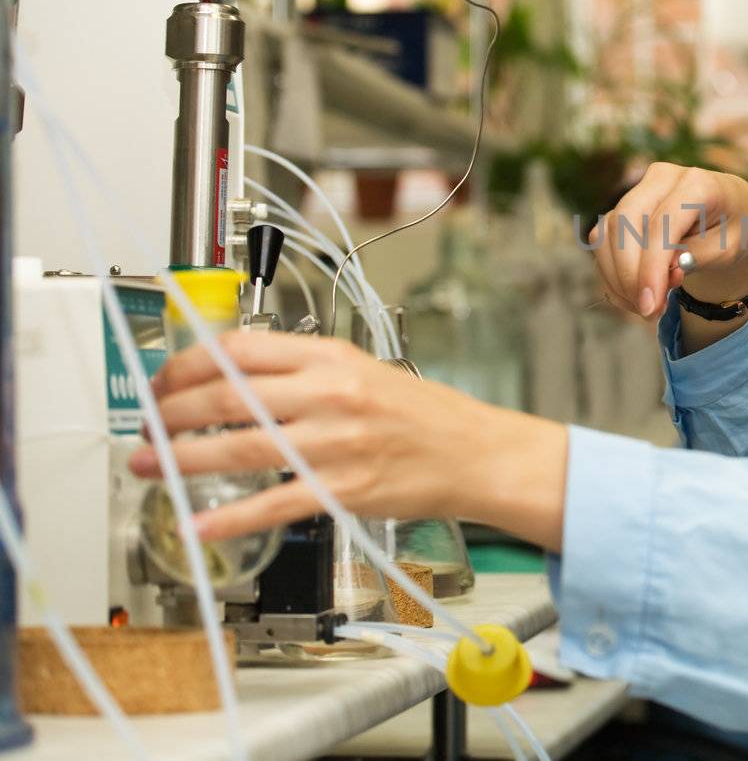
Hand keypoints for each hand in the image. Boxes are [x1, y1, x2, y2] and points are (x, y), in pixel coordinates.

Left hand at [128, 332, 568, 548]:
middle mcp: (331, 394)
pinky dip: (229, 518)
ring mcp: (336, 443)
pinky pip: (273, 504)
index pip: (239, 350)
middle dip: (171, 415)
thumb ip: (300, 370)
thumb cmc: (420, 415)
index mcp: (331, 357)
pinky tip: (200, 524)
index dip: (186, 366)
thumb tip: (229, 377)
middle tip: (147, 428)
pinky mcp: (344, 489)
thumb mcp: (360, 371)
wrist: (474, 452)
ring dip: (182, 460)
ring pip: (240, 448)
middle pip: (228, 398)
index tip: (162, 382)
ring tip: (150, 467)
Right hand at [591, 161, 747, 321]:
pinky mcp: (623, 207)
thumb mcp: (730, 249)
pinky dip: (613, 274)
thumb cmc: (736, 228)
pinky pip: (602, 241)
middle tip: (650, 311)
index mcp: (697, 184)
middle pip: (624, 223)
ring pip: (607, 233)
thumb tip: (665, 271)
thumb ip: (698, 257)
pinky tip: (636, 294)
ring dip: (619, 278)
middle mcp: (663, 177)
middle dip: (630, 275)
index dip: (651, 267)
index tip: (651, 305)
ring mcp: (639, 189)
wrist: (733, 210)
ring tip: (649, 305)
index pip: (661, 224)